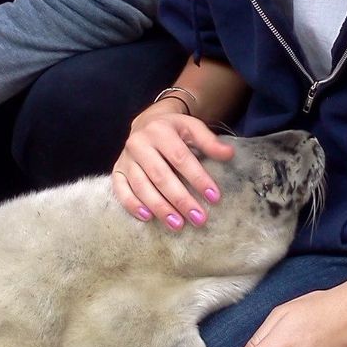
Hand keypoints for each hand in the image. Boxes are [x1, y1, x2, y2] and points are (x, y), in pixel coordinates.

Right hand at [112, 100, 234, 229]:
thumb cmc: (174, 129)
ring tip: (178, 224)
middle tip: (198, 218)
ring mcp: (126, 158)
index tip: (214, 197)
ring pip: (142, 186)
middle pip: (161, 176)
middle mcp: (139, 143)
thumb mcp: (193, 128)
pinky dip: (133, 205)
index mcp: (160, 131)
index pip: (181, 158)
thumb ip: (210, 142)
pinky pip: (121, 190)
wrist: (146, 122)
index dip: (198, 178)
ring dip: (160, 207)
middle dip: (181, 199)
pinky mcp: (117, 170)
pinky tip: (148, 217)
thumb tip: (229, 154)